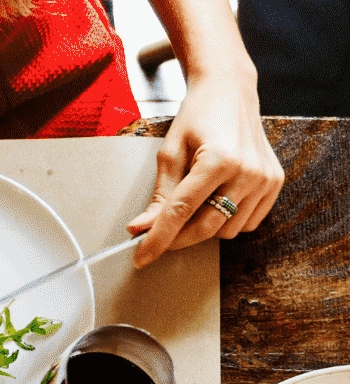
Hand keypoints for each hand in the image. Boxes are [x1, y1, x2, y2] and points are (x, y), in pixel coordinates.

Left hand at [128, 69, 282, 264]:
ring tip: (197, 200)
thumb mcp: (170, 153)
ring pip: (226, 231)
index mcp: (218, 159)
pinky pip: (247, 223)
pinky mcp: (274, 183)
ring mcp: (265, 178)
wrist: (231, 93)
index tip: (141, 258)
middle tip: (158, 234)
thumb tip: (140, 229)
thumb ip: (159, 196)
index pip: (180, 212)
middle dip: (177, 238)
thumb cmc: (197, 118)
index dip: (158, 239)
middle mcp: (247, 171)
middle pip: (205, 228)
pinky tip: (219, 198)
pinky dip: (227, 220)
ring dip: (204, 227)